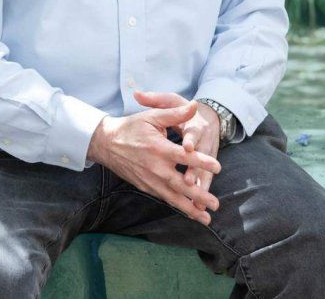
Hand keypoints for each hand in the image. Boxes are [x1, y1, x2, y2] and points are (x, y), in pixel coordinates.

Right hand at [86, 91, 221, 224]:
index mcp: (158, 148)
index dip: (201, 162)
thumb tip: (194, 105)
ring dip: (189, 208)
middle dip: (198, 195)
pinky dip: (177, 206)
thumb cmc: (132, 127)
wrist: (106, 143)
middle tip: (216, 204)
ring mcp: (149, 180)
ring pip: (172, 197)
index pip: (183, 156)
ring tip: (206, 219)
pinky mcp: (145, 186)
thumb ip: (175, 113)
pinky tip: (190, 213)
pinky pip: (164, 198)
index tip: (218, 168)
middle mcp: (154, 168)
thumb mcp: (152, 116)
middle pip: (180, 184)